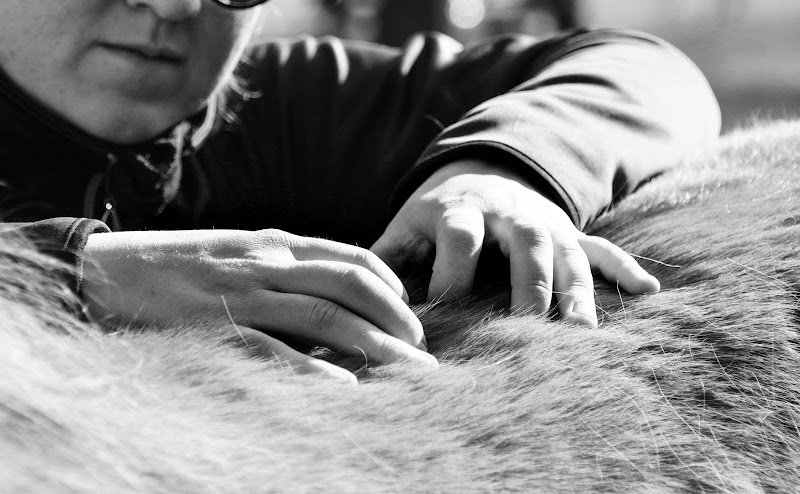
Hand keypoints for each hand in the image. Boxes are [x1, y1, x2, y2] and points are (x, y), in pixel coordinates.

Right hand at [83, 229, 436, 382]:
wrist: (106, 270)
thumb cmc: (175, 264)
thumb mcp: (236, 249)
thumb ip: (280, 264)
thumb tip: (326, 293)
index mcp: (274, 241)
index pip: (351, 255)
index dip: (390, 282)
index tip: (407, 308)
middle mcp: (268, 262)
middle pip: (351, 284)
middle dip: (396, 316)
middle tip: (421, 346)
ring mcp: (244, 294)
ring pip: (327, 316)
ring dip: (376, 344)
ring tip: (408, 368)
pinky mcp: (218, 329)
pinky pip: (278, 351)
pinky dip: (316, 371)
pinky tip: (346, 389)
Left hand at [371, 160, 659, 326]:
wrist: (478, 171)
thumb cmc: (435, 214)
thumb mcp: (405, 225)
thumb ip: (384, 255)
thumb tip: (354, 299)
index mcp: (460, 210)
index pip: (460, 241)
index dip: (450, 278)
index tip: (437, 321)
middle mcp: (508, 214)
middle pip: (525, 244)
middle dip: (528, 286)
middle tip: (526, 332)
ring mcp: (545, 222)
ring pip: (568, 252)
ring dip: (577, 291)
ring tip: (583, 333)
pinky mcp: (570, 231)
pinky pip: (602, 247)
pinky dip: (624, 268)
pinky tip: (649, 290)